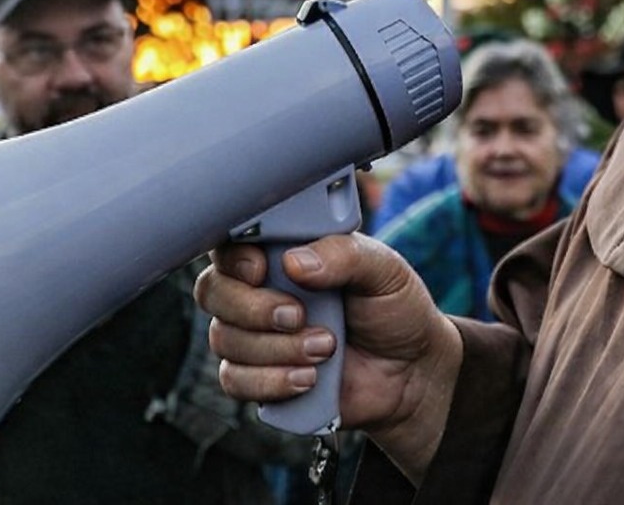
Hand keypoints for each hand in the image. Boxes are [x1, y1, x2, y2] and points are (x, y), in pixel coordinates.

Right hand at [196, 233, 461, 483]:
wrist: (410, 372)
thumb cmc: (393, 309)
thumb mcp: (383, 269)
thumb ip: (344, 255)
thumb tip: (296, 262)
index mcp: (284, 253)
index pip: (231, 244)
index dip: (236, 258)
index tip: (262, 270)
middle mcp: (259, 290)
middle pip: (213, 291)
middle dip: (253, 308)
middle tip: (298, 316)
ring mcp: (254, 335)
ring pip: (224, 339)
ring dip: (275, 349)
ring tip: (326, 348)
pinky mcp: (258, 376)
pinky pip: (234, 380)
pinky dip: (271, 381)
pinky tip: (309, 378)